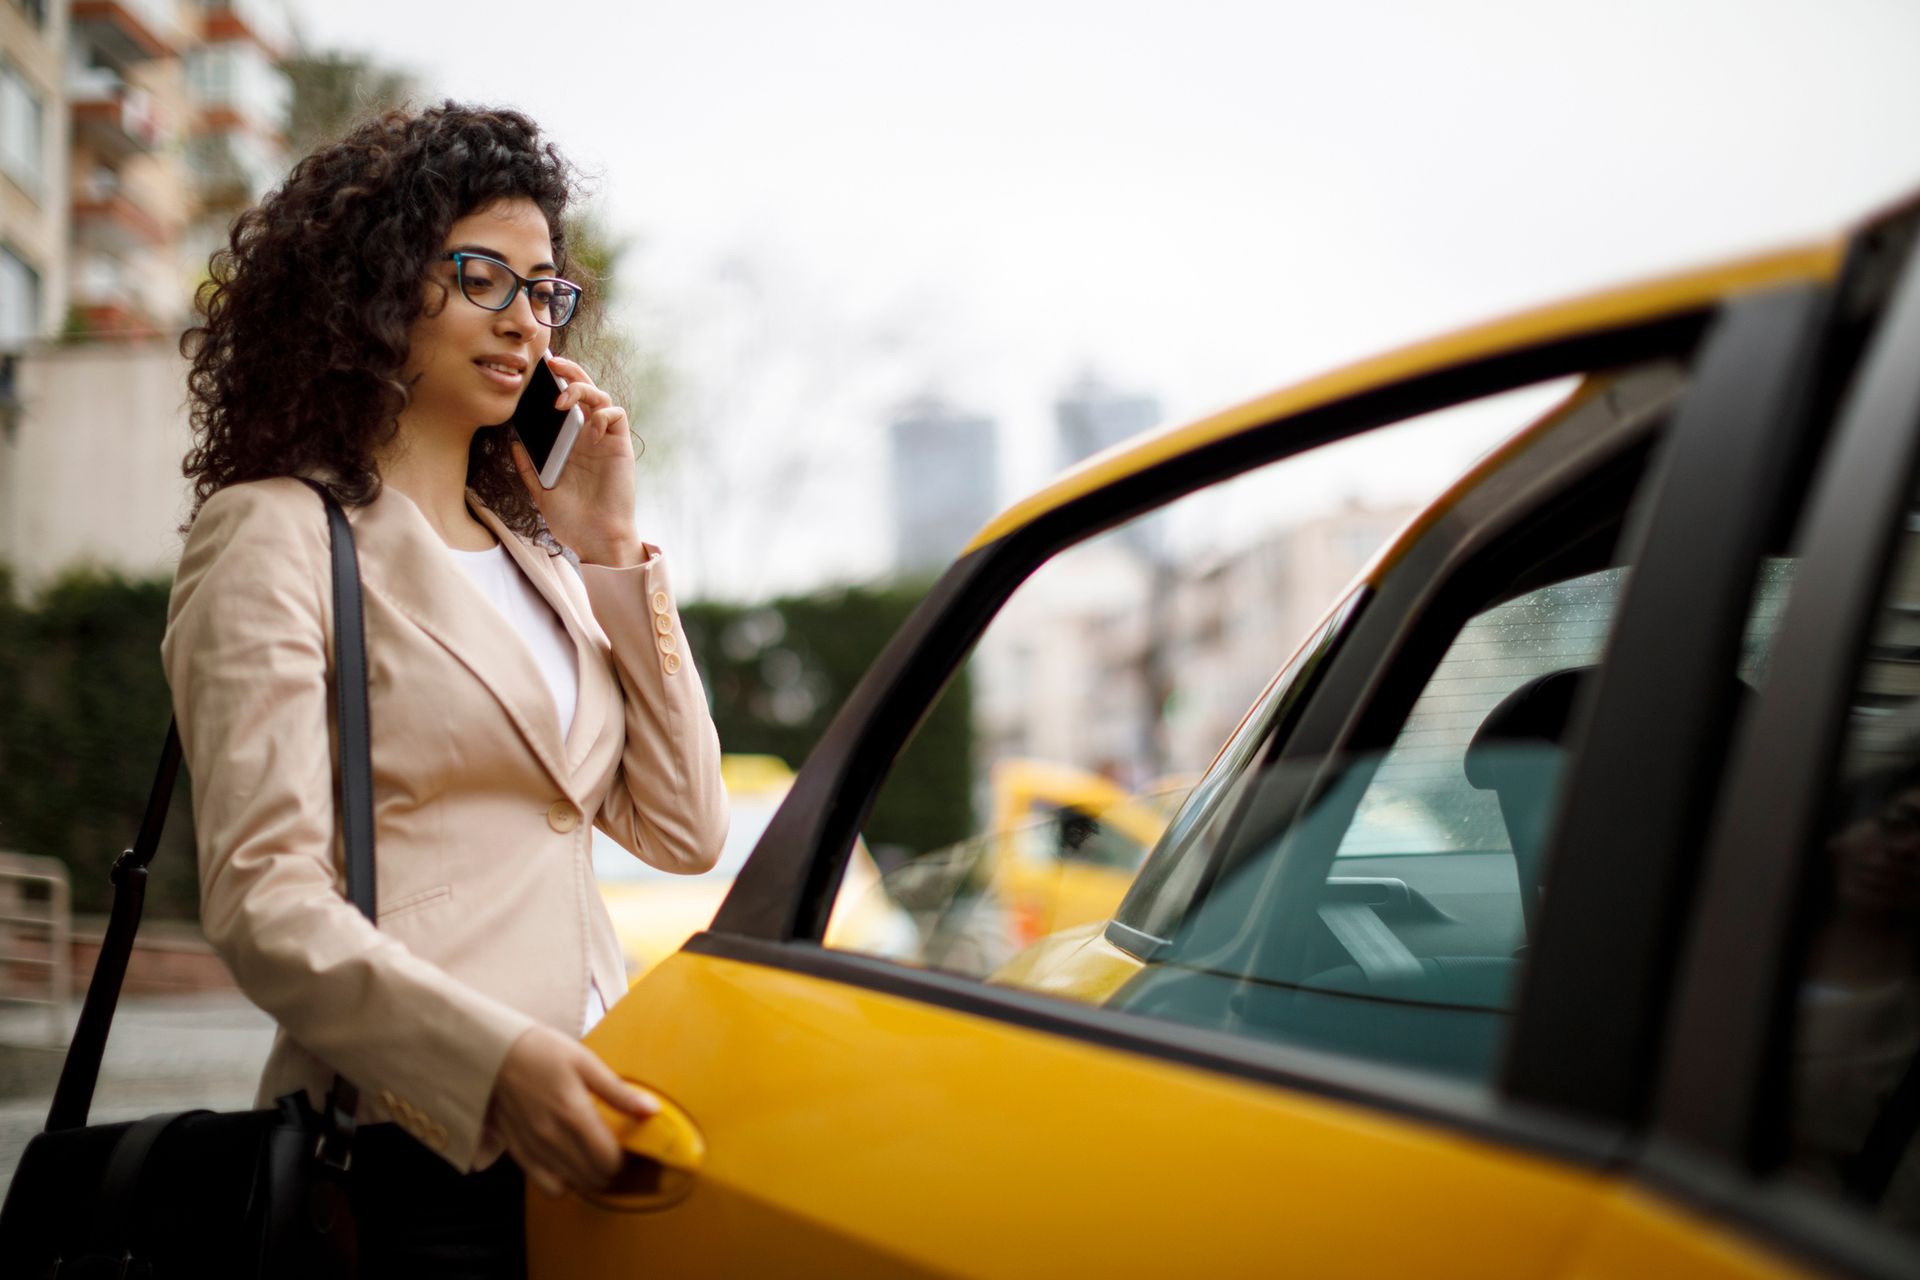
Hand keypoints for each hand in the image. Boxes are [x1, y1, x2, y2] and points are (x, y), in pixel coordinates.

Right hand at [485, 1023, 656, 1196]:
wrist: (496, 1053)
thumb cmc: (544, 1052)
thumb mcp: (586, 1062)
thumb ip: (618, 1092)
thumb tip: (651, 1110)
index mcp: (573, 1113)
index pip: (608, 1159)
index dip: (624, 1159)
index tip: (627, 1147)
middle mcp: (552, 1137)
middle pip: (593, 1176)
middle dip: (610, 1170)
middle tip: (614, 1152)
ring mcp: (534, 1148)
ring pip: (572, 1184)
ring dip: (589, 1178)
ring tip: (594, 1159)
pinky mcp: (518, 1152)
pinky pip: (545, 1185)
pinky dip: (563, 1182)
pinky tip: (569, 1164)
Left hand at [510, 354, 645, 566]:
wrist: (596, 539)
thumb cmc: (571, 520)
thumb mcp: (541, 492)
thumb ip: (529, 469)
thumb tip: (514, 444)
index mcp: (569, 443)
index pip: (564, 403)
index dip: (554, 383)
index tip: (536, 371)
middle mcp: (587, 436)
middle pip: (583, 390)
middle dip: (569, 372)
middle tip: (551, 364)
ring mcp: (605, 439)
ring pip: (600, 397)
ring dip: (582, 390)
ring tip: (563, 401)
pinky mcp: (620, 446)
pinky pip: (616, 416)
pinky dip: (603, 414)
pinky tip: (589, 429)